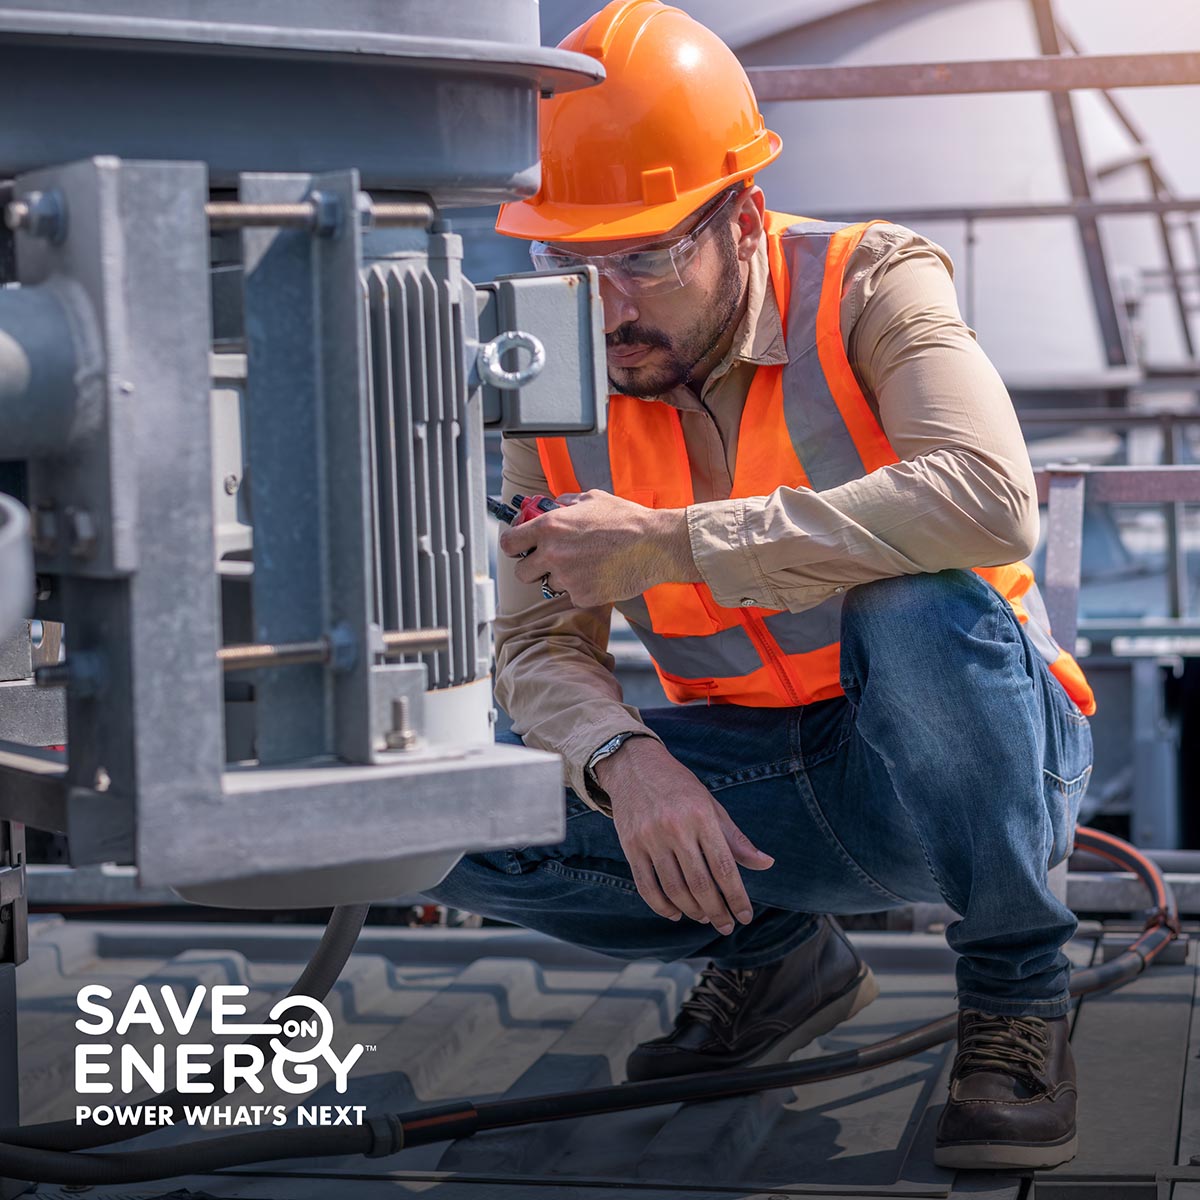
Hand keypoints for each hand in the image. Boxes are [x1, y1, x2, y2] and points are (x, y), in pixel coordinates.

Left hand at [498, 490, 699, 606]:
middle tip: (549, 562)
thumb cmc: (625, 518)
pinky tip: (600, 574)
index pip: (508, 543)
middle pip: (522, 573)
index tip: (519, 548)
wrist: (654, 544)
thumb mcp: (591, 499)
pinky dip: (583, 588)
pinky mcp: (583, 595)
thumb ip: (566, 503)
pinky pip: (573, 595)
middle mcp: (553, 554)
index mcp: (549, 527)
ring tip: (586, 564)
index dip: (512, 546)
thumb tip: (554, 506)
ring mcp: (567, 577)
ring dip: (562, 577)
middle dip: (533, 567)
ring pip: (550, 584)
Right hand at [598, 738, 774, 933]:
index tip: (745, 916)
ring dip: (692, 910)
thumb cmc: (679, 786)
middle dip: (717, 911)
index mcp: (701, 816)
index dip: (737, 897)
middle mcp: (675, 828)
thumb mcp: (711, 805)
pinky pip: (646, 886)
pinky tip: (675, 913)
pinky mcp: (630, 846)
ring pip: (674, 889)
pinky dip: (661, 906)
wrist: (633, 765)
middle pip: (700, 884)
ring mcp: (650, 838)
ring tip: (704, 917)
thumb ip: (736, 839)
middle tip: (726, 925)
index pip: (724, 867)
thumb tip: (766, 864)